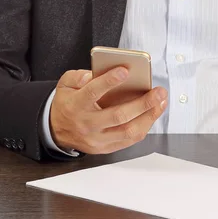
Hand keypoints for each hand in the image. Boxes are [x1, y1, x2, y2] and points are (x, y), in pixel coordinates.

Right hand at [50, 68, 167, 153]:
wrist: (56, 131)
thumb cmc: (67, 104)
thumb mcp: (64, 85)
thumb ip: (79, 77)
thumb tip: (96, 74)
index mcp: (75, 105)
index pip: (93, 92)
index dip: (109, 81)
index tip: (125, 70)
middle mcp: (87, 124)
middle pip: (118, 116)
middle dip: (143, 103)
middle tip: (159, 92)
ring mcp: (97, 139)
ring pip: (128, 131)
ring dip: (149, 117)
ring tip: (161, 103)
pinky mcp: (105, 148)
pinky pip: (129, 140)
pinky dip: (144, 127)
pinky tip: (152, 115)